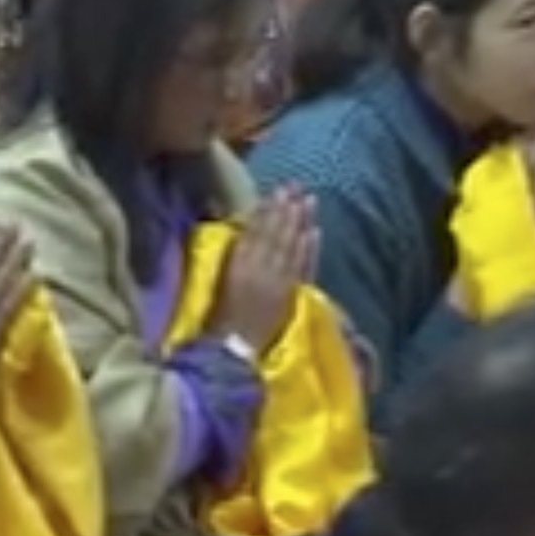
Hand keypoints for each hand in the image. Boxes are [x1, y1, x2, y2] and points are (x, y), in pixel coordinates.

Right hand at [208, 189, 315, 354]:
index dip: (267, 211)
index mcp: (240, 266)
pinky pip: (304, 268)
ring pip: (294, 246)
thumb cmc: (219, 317)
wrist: (234, 348)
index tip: (275, 192)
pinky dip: (310, 249)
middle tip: (295, 186)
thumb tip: (244, 232)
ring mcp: (280, 282)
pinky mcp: (291, 294)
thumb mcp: (220, 283)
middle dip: (287, 209)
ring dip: (302, 222)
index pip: (257, 232)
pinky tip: (315, 232)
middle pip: (278, 234)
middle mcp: (263, 270)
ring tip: (309, 200)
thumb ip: (233, 257)